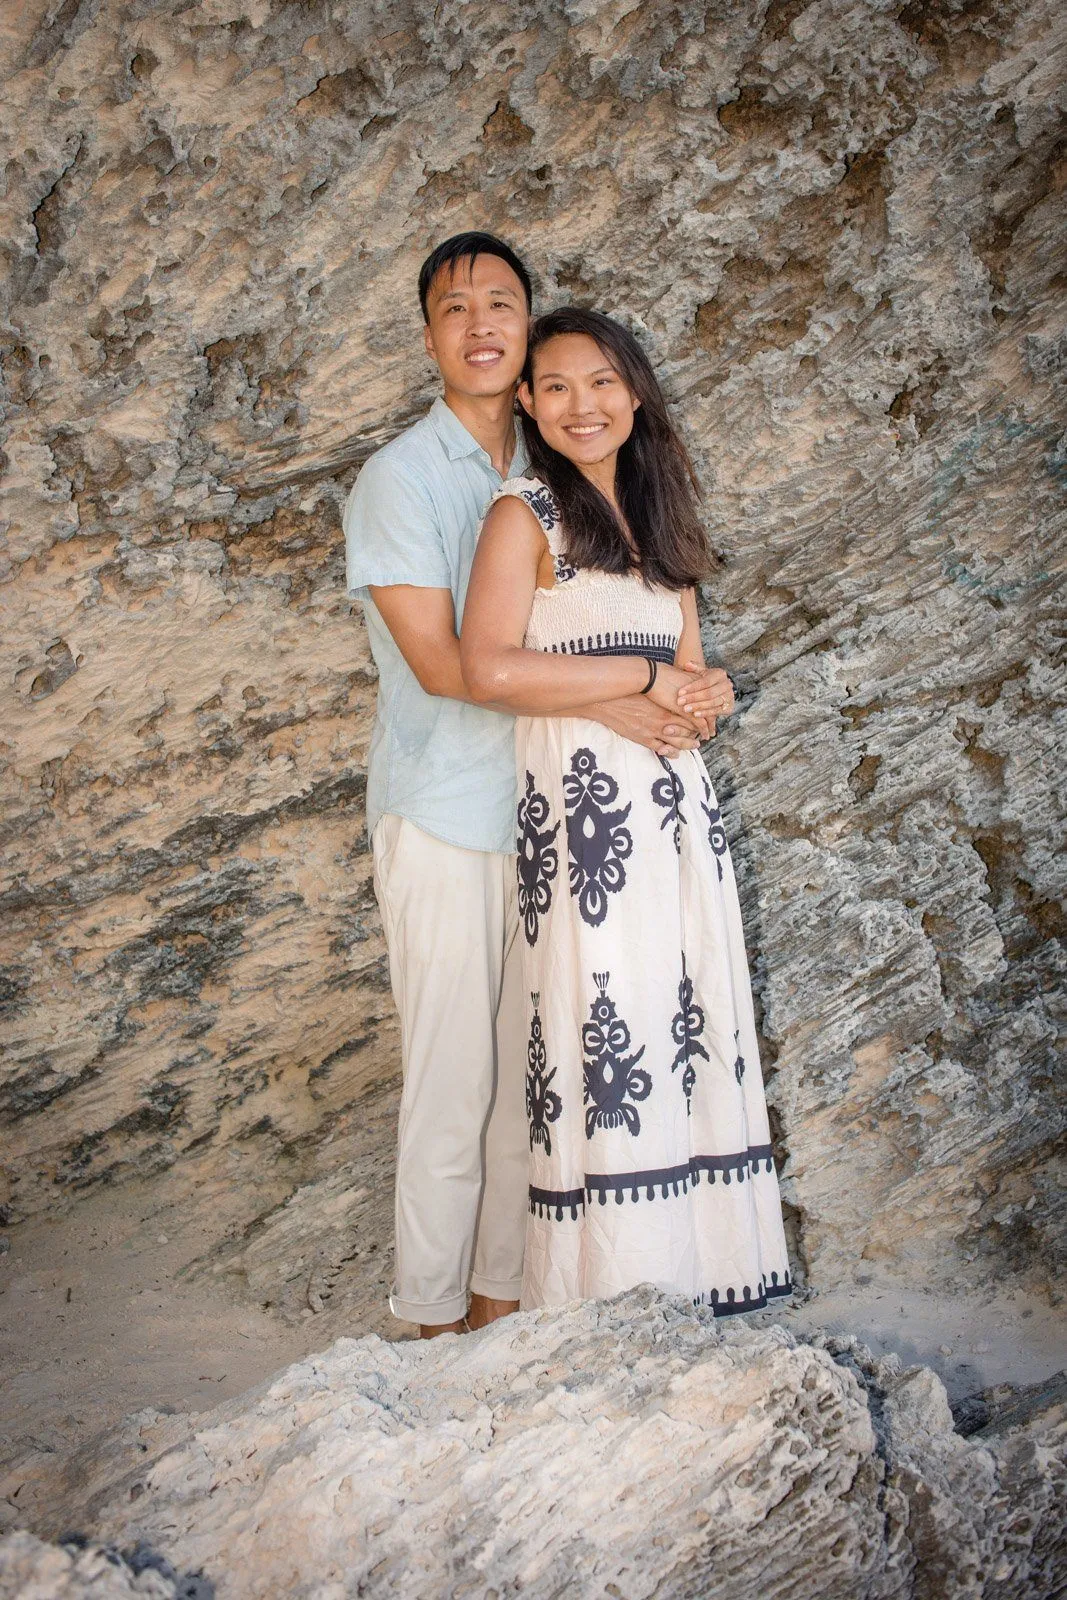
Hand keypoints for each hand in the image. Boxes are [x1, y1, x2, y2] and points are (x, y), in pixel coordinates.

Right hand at [586, 695, 710, 755]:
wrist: (614, 696)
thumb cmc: (636, 686)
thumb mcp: (657, 685)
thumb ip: (672, 686)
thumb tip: (684, 681)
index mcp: (670, 706)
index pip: (694, 716)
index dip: (703, 720)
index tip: (708, 721)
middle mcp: (666, 719)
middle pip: (689, 730)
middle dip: (700, 734)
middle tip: (707, 735)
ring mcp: (655, 730)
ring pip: (678, 741)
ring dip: (688, 744)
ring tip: (695, 746)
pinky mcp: (644, 737)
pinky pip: (661, 748)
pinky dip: (670, 751)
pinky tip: (675, 753)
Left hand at [679, 662, 734, 717]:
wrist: (721, 690)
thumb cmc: (708, 680)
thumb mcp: (702, 672)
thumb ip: (695, 668)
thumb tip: (686, 664)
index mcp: (720, 674)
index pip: (705, 681)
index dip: (692, 687)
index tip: (680, 692)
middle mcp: (727, 685)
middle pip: (709, 693)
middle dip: (693, 698)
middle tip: (680, 702)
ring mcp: (729, 697)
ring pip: (712, 703)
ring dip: (698, 706)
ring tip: (685, 709)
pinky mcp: (729, 707)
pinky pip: (716, 711)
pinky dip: (706, 713)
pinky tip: (695, 715)